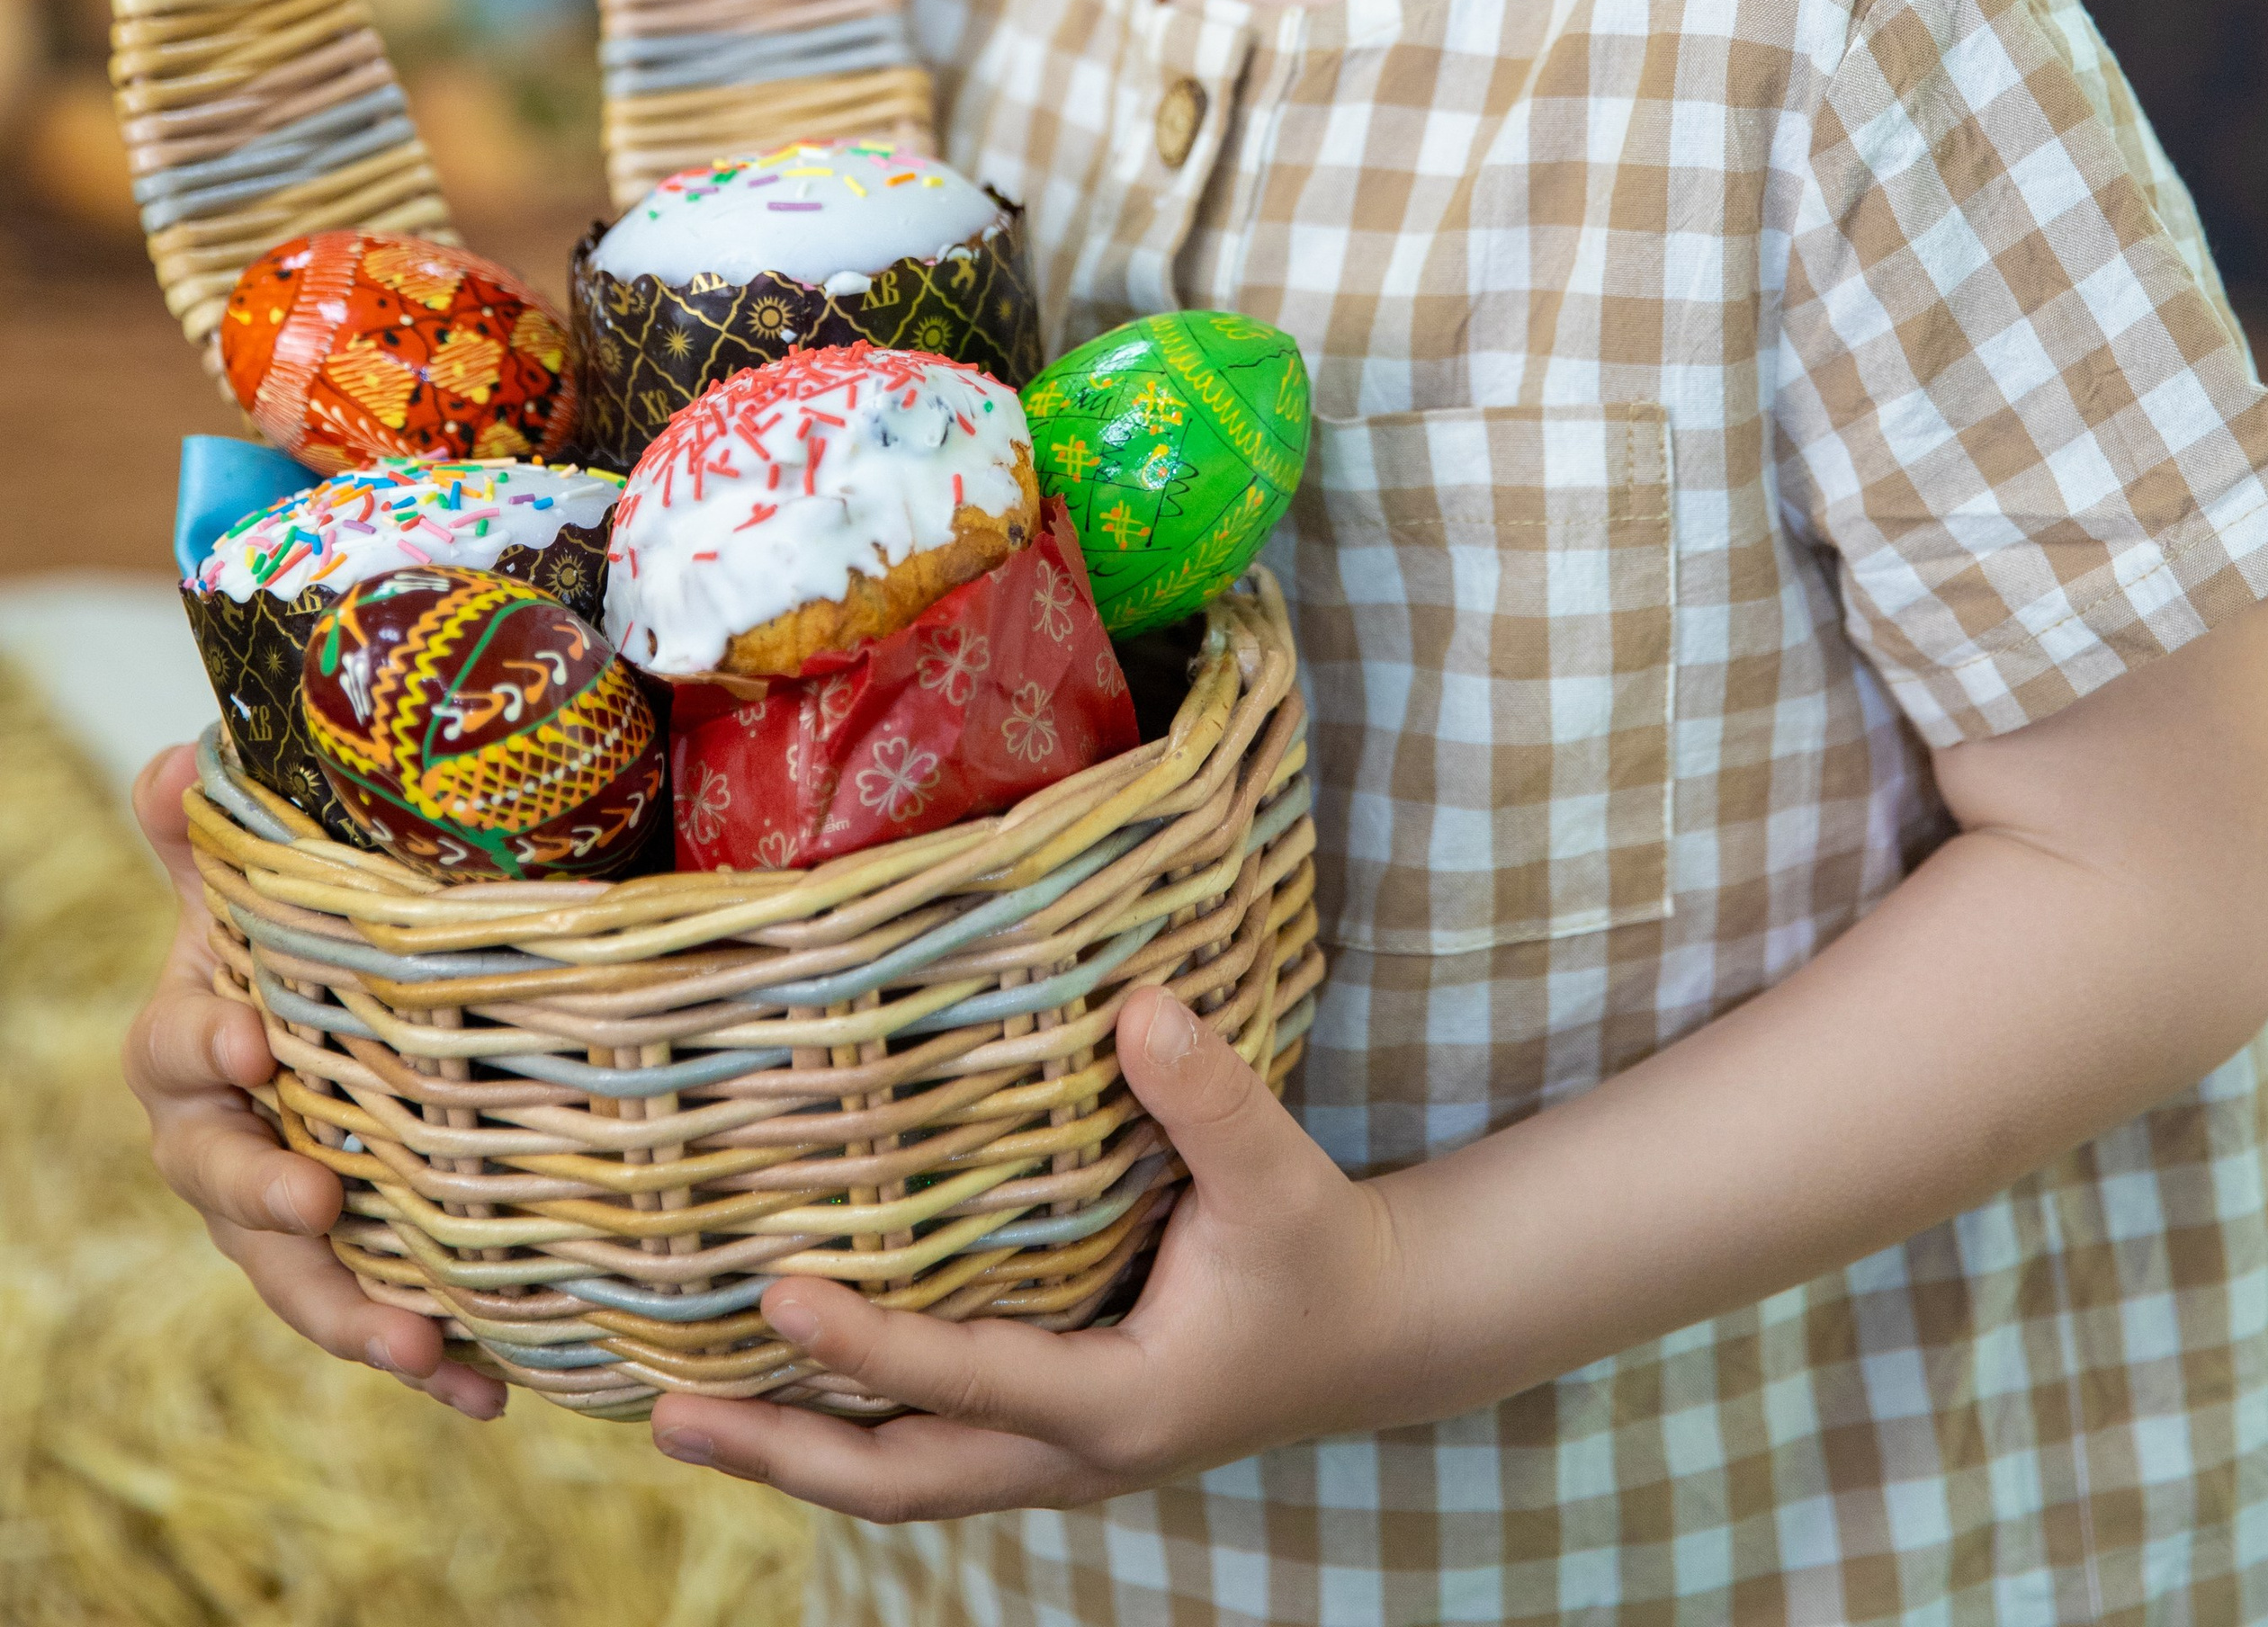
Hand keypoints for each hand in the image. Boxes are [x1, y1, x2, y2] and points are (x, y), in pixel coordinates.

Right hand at [123, 743, 503, 1419]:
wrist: (338, 1006)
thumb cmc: (291, 938)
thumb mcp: (255, 877)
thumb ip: (212, 828)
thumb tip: (180, 763)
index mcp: (193, 1046)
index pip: (175, 1052)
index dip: (204, 1051)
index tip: (251, 1047)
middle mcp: (226, 1145)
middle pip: (225, 1188)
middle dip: (269, 1205)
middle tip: (320, 1205)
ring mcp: (288, 1215)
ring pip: (299, 1277)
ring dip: (355, 1314)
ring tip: (421, 1346)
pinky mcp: (359, 1258)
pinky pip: (386, 1312)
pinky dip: (433, 1359)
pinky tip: (489, 1390)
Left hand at [649, 982, 1423, 1516]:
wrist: (1375, 1330)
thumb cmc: (1322, 1252)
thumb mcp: (1281, 1178)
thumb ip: (1211, 1100)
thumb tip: (1141, 1009)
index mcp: (1120, 1404)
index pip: (967, 1382)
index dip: (868, 1349)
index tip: (776, 1298)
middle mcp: (1073, 1456)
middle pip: (902, 1479)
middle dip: (783, 1452)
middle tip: (669, 1413)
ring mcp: (1057, 1460)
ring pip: (903, 1480)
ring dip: (798, 1454)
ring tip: (686, 1413)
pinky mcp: (1051, 1434)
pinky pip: (929, 1450)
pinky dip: (849, 1432)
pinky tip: (786, 1387)